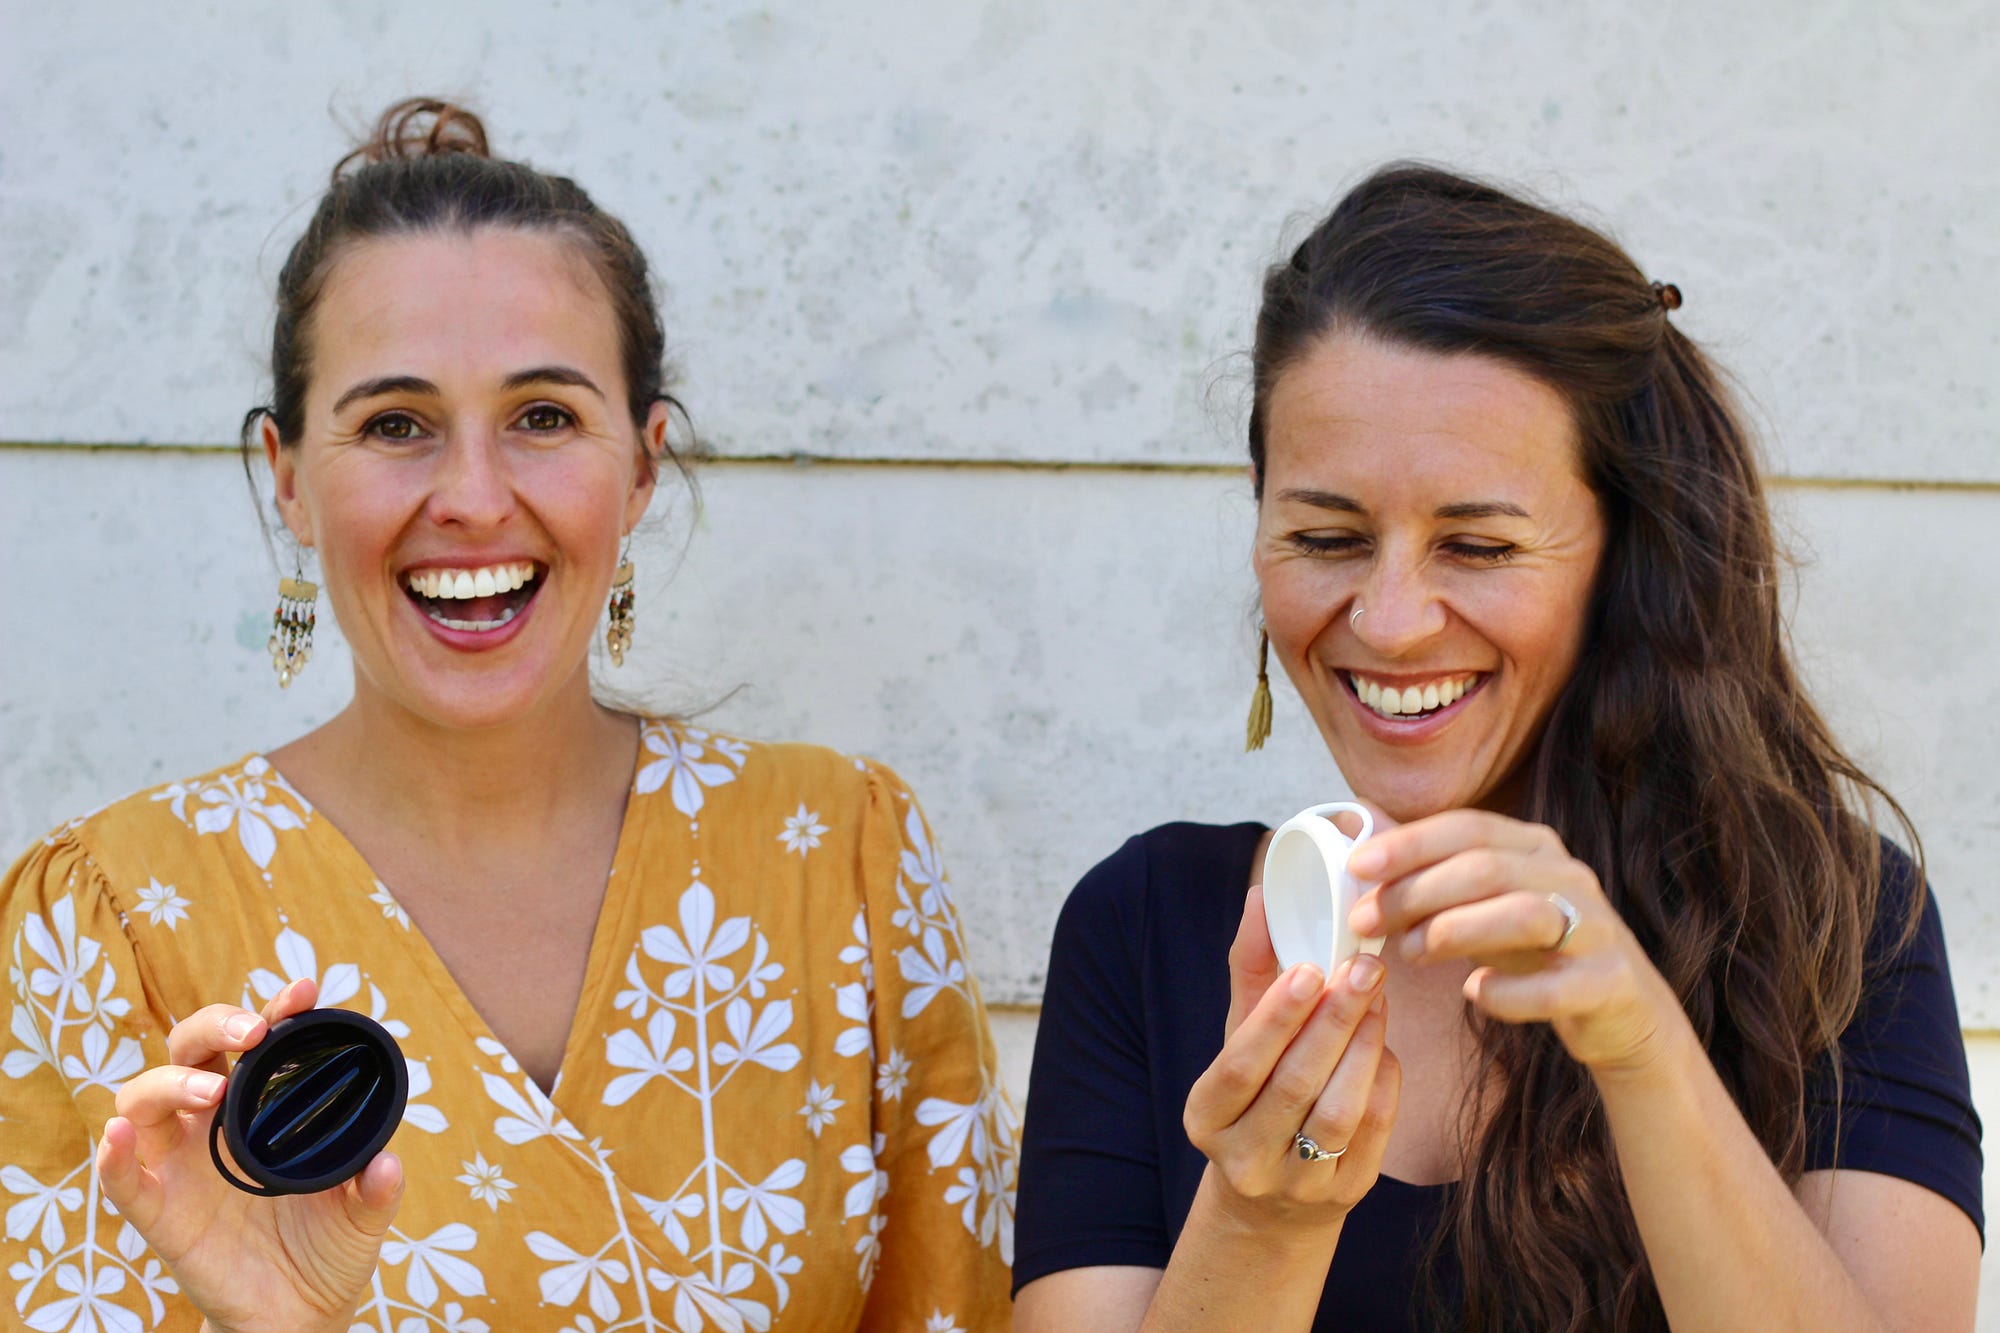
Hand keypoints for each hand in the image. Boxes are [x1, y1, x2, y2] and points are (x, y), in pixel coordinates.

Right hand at [95, 977, 404, 1332]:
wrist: (300, 1315)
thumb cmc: (327, 1248)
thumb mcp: (364, 1214)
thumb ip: (377, 1188)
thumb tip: (387, 1163)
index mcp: (262, 1110)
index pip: (257, 1045)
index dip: (273, 1011)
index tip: (302, 991)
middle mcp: (214, 1126)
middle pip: (191, 1050)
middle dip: (216, 1025)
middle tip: (253, 1033)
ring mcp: (180, 1165)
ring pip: (143, 1101)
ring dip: (171, 1082)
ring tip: (210, 1089)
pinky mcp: (158, 1211)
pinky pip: (121, 1179)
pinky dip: (112, 1155)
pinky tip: (119, 1137)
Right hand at [1182, 883, 1401, 1226]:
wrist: (1272, 1195)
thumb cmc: (1255, 1094)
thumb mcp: (1241, 1037)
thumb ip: (1252, 969)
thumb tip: (1261, 896)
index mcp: (1206, 1117)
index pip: (1239, 1065)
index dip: (1277, 1018)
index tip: (1312, 969)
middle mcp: (1243, 1159)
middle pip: (1294, 1086)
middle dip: (1334, 1022)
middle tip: (1364, 968)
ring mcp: (1296, 1185)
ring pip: (1339, 1112)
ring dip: (1364, 1048)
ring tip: (1378, 999)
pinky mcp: (1346, 1195)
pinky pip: (1374, 1133)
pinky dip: (1383, 1080)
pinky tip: (1383, 1043)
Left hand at [1347, 810, 1685, 1077]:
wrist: (1621, 1012)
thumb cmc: (1536, 952)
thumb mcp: (1485, 905)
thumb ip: (1434, 876)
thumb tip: (1363, 843)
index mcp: (1536, 848)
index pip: (1469, 827)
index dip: (1411, 843)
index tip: (1360, 866)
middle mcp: (1569, 877)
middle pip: (1485, 867)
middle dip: (1415, 892)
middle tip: (1365, 921)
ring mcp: (1597, 928)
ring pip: (1521, 914)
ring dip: (1452, 932)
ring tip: (1410, 954)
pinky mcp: (1609, 982)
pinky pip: (1552, 987)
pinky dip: (1505, 993)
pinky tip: (1475, 993)